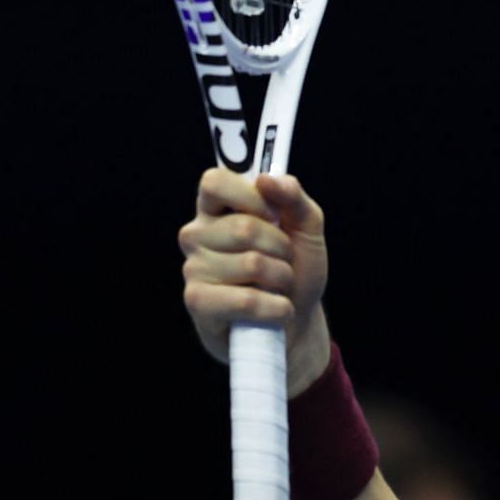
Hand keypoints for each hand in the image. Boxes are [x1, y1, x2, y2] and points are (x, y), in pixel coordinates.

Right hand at [180, 168, 331, 396]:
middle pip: (243, 226)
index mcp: (218, 210)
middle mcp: (198, 235)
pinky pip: (245, 300)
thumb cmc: (296, 268)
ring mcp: (193, 269)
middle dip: (281, 247)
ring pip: (251, 264)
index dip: (250, 195)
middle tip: (283, 260)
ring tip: (277, 286)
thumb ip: (293, 197)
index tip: (273, 214)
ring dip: (282, 278)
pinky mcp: (197, 302)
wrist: (297, 320)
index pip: (214, 181)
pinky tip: (275, 309)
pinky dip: (275, 307)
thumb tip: (269, 179)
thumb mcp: (306, 227)